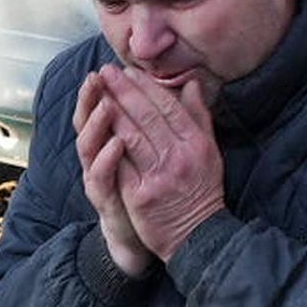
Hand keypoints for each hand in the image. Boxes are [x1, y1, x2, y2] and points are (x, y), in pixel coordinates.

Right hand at [74, 68, 154, 276]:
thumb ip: (171, 118)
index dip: (108, 89)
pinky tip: (116, 143)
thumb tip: (188, 85)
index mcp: (112, 140)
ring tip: (107, 104)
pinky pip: (100, 175)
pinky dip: (107, 158)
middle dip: (93, 97)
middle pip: (89, 120)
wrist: (147, 234)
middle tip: (99, 76)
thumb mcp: (164, 149)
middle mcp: (99, 156)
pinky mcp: (104, 197)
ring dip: (97, 123)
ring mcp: (99, 176)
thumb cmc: (152, 189)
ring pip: (88, 145)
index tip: (113, 67)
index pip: (105, 107)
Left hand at [100, 66, 225, 260]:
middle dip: (124, 91)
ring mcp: (159, 177)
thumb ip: (199, 117)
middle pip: (147, 117)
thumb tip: (190, 83)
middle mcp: (179, 157)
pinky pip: (121, 165)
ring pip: (131, 136)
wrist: (199, 235)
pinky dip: (108, 145)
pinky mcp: (141, 197)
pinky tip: (96, 127)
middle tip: (106, 72)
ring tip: (98, 92)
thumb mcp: (209, 152)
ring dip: (112, 111)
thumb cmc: (203, 190)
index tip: (129, 71)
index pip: (168, 107)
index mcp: (197, 144)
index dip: (146, 87)